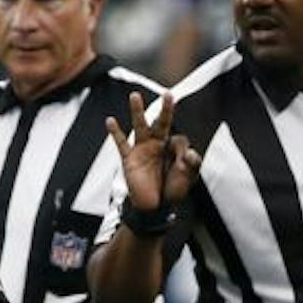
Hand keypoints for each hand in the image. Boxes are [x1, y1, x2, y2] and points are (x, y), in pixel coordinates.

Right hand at [105, 91, 200, 212]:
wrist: (155, 208)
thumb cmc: (172, 190)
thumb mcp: (189, 177)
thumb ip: (192, 163)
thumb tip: (190, 152)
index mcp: (172, 147)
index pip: (179, 139)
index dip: (183, 152)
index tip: (184, 162)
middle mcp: (158, 144)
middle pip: (162, 123)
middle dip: (166, 110)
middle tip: (168, 94)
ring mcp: (142, 150)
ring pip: (140, 126)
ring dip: (137, 111)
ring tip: (135, 96)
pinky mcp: (130, 159)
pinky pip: (121, 144)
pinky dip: (115, 133)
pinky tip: (110, 121)